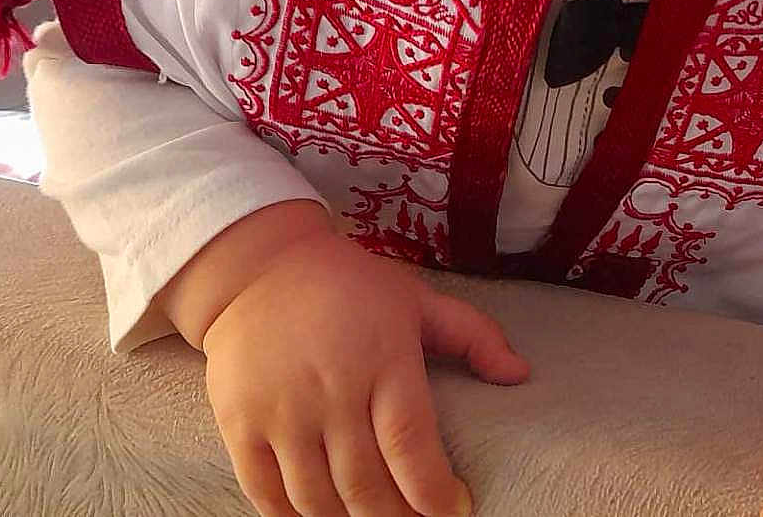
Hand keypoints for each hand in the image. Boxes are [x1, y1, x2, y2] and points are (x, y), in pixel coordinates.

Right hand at [199, 227, 529, 516]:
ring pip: (318, 499)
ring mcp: (281, 412)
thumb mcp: (416, 299)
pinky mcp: (241, 425)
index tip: (456, 508)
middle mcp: (330, 390)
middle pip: (366, 486)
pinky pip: (267, 496)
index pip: (411, 446)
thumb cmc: (348, 286)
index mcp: (382, 358)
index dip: (435, 492)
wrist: (257, 270)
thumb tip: (520, 373)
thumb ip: (472, 335)